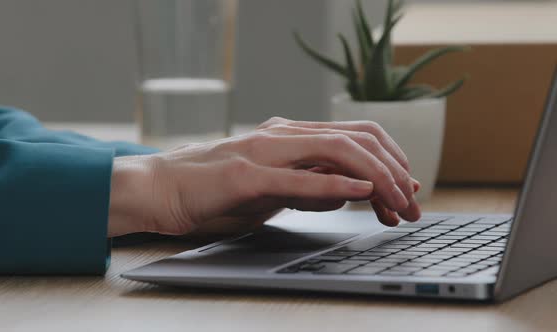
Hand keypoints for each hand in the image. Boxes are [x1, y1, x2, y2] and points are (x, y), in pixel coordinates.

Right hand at [107, 117, 420, 236]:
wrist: (162, 189)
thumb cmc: (214, 190)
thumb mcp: (272, 189)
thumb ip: (307, 186)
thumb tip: (345, 194)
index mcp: (289, 136)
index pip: (354, 138)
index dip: (389, 160)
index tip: (406, 190)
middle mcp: (282, 136)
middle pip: (356, 139)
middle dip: (395, 171)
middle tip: (412, 205)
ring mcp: (265, 152)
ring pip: (336, 151)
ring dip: (377, 178)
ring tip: (399, 203)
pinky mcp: (246, 176)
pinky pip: (298, 177)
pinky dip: (335, 183)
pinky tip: (361, 191)